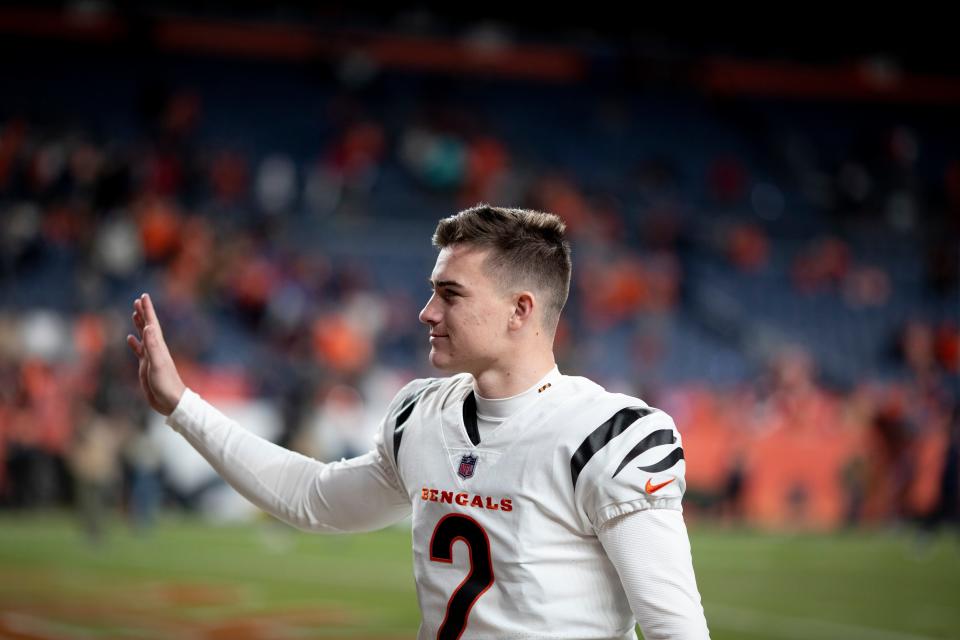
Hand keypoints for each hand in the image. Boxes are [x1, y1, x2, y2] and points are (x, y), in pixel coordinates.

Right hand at [126, 293, 185, 415]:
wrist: (171, 401)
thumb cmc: (166, 383)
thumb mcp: (157, 363)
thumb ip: (152, 346)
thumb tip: (148, 327)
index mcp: (158, 346)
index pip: (152, 324)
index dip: (147, 310)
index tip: (143, 296)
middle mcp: (155, 349)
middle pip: (148, 326)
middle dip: (143, 313)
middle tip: (138, 299)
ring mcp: (151, 357)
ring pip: (144, 336)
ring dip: (139, 325)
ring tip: (134, 313)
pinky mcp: (146, 366)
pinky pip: (139, 350)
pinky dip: (134, 343)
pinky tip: (130, 338)